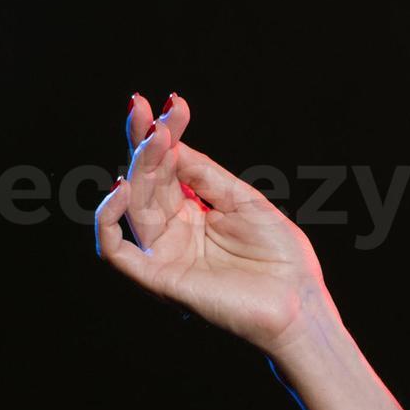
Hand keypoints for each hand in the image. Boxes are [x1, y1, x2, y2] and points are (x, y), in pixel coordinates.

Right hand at [92, 91, 331, 354]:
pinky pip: (116, 252)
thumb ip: (204, 174)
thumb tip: (169, 140)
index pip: (167, 167)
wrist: (300, 306)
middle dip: (145, 141)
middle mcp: (172, 232)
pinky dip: (109, 220)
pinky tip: (123, 188)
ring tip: (153, 138)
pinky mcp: (158, 280)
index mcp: (193, 212)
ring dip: (138, 167)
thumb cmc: (280, 257)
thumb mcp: (243, 200)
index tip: (173, 103)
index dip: (165, 134)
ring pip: (133, 206)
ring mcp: (164, 254)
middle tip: (145, 107)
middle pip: (145, 180)